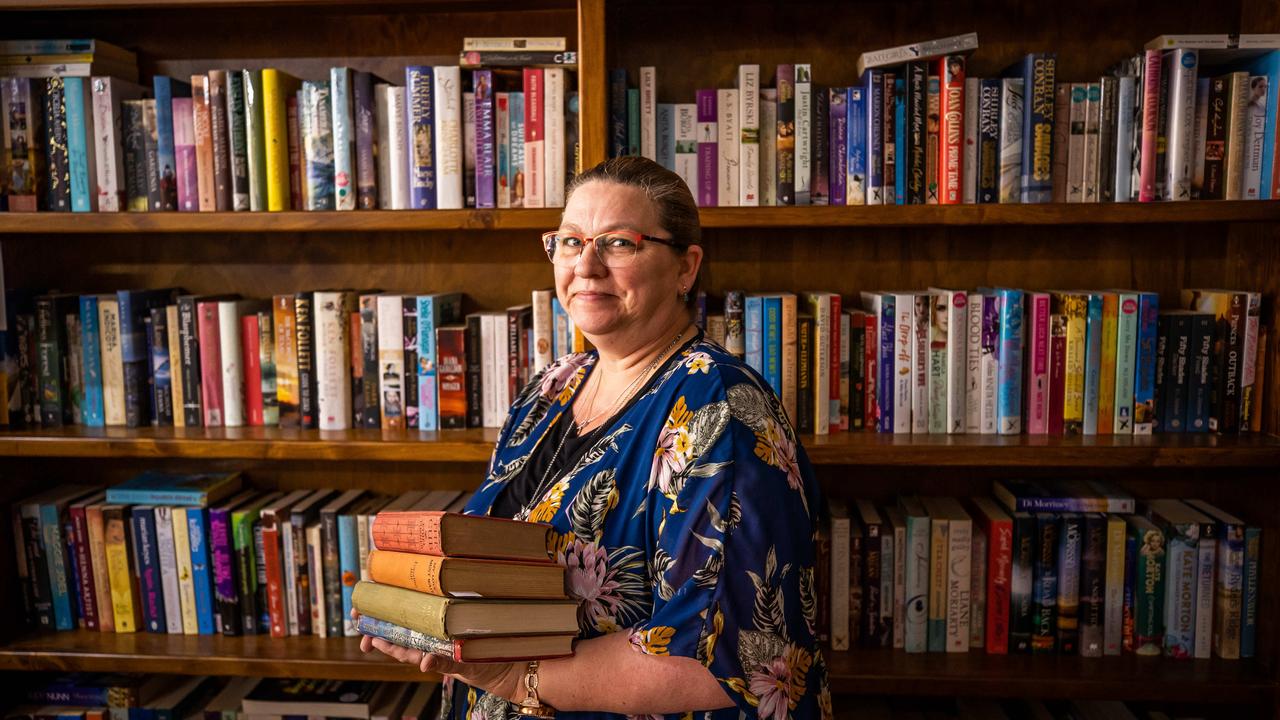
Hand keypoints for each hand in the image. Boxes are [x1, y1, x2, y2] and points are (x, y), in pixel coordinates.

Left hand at [352, 609, 524, 701]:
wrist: (515, 663)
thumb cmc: (490, 667)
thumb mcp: (465, 666)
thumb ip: (444, 662)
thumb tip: (424, 663)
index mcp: (431, 651)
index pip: (398, 644)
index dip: (378, 636)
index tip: (362, 627)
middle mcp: (433, 639)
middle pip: (399, 630)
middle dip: (377, 622)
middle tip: (357, 613)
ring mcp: (442, 629)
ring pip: (411, 621)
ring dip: (391, 612)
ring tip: (372, 604)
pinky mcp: (454, 619)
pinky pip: (432, 612)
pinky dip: (419, 604)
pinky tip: (409, 594)